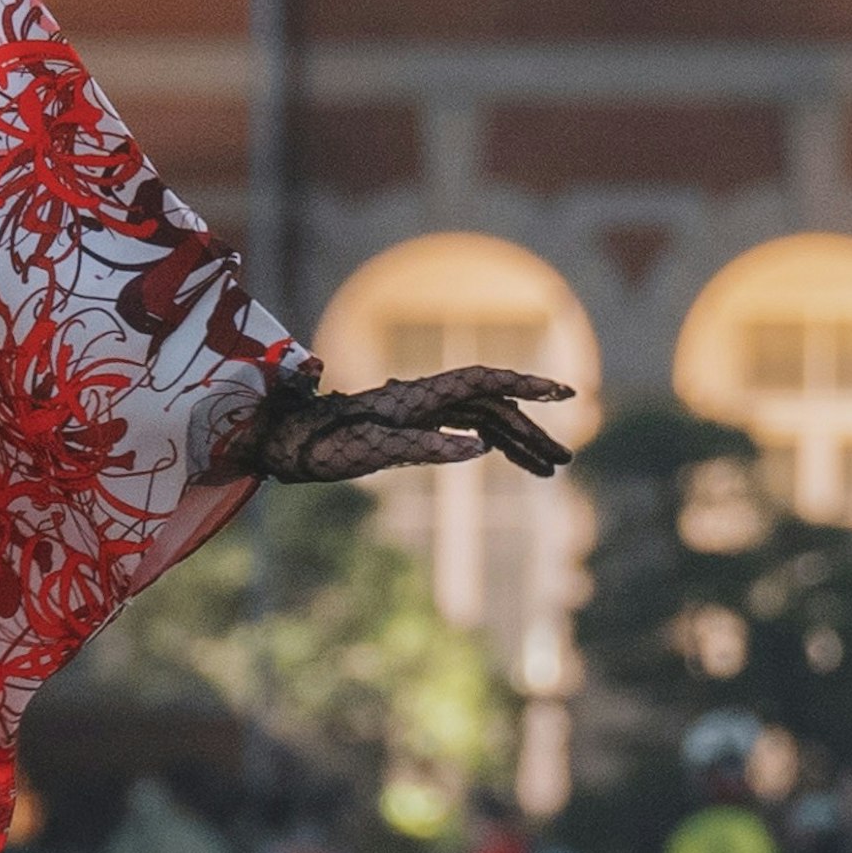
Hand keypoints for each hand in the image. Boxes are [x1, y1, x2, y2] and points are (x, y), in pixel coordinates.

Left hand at [215, 367, 576, 485]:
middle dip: (531, 431)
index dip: (526, 384)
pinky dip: (489, 443)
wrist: (286, 443)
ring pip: (481, 420)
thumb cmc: (323, 446)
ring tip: (549, 471)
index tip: (564, 392)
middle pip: (492, 406)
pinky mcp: (412, 425)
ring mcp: (420, 411)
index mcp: (419, 396)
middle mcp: (424, 397)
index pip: (485, 381)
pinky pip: (462, 428)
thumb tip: (477, 448)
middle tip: (565, 461)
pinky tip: (506, 456)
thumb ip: (426, 448)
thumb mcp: (374, 451)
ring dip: (516, 443)